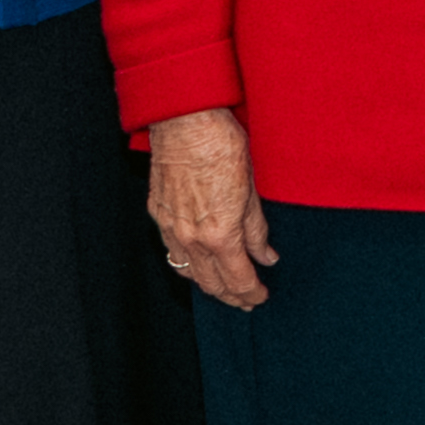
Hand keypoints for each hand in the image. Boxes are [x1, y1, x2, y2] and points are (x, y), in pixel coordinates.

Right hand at [150, 108, 273, 307]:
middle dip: (231, 297)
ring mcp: (171, 227)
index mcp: (220, 234)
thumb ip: (257, 230)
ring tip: (223, 290)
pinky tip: (196, 264)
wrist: (185, 122)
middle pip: (211, 283)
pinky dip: (186, 265)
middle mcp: (191, 238)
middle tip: (246, 302)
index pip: (238, 279)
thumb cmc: (222, 146)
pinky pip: (171, 251)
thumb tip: (266, 256)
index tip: (261, 297)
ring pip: (188, 272)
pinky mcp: (158, 213)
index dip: (251, 294)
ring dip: (207, 285)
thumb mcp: (253, 189)